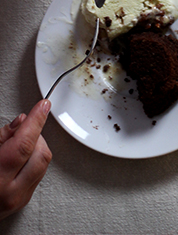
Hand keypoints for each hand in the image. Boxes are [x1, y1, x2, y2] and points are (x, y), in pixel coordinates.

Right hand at [0, 100, 51, 219]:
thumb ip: (2, 136)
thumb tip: (22, 122)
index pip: (24, 144)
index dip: (35, 121)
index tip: (43, 106)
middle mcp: (10, 192)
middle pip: (40, 153)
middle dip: (35, 135)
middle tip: (21, 130)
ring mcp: (19, 199)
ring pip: (44, 162)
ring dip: (35, 147)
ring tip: (16, 145)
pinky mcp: (24, 200)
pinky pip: (39, 172)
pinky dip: (33, 160)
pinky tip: (19, 159)